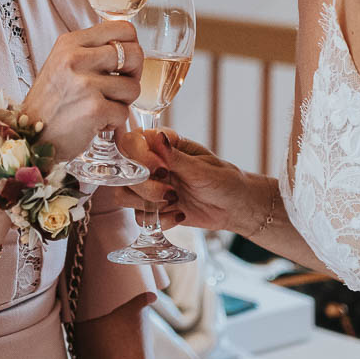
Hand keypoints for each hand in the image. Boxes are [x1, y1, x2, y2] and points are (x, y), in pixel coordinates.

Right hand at [19, 21, 141, 161]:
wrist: (28, 135)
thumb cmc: (50, 102)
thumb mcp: (62, 63)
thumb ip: (91, 51)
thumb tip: (129, 46)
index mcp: (71, 43)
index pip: (123, 28)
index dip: (132, 45)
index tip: (125, 61)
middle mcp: (76, 59)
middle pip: (135, 54)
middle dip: (134, 74)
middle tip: (120, 87)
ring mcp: (86, 84)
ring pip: (133, 87)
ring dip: (122, 102)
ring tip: (101, 107)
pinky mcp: (94, 109)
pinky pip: (124, 113)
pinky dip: (113, 122)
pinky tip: (94, 122)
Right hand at [113, 128, 257, 232]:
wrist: (235, 208)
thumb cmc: (224, 180)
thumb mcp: (203, 169)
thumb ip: (177, 157)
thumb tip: (158, 138)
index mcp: (163, 144)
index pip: (132, 142)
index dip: (139, 157)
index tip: (161, 170)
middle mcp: (152, 164)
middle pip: (124, 173)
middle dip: (146, 187)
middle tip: (171, 192)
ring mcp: (151, 186)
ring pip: (124, 195)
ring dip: (147, 204)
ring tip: (174, 202)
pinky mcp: (154, 208)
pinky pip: (139, 216)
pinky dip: (158, 220)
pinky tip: (179, 216)